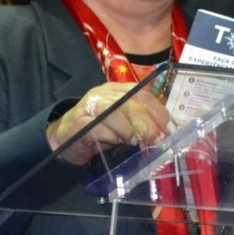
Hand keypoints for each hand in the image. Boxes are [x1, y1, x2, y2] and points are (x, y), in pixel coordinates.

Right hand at [46, 82, 171, 165]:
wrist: (62, 138)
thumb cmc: (97, 132)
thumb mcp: (122, 126)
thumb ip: (141, 125)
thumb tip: (165, 136)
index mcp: (118, 91)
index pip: (144, 95)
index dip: (159, 112)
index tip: (171, 130)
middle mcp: (104, 94)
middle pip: (131, 101)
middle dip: (148, 122)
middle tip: (158, 140)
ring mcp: (89, 106)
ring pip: (114, 110)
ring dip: (130, 128)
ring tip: (138, 143)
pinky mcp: (78, 123)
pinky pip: (97, 126)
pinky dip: (110, 135)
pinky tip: (117, 143)